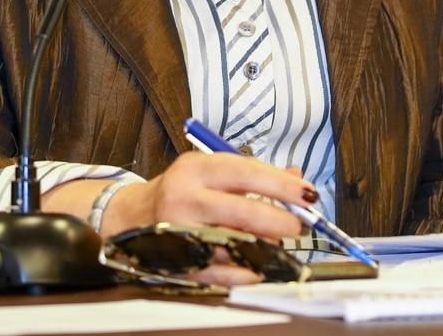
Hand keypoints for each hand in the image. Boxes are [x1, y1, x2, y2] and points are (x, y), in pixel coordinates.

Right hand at [103, 152, 311, 286]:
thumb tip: (297, 178)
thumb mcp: (212, 168)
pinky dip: (247, 271)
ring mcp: (181, 233)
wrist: (135, 215)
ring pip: (235, 245)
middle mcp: (185, 199)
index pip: (245, 172)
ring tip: (278, 243)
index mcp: (195, 169)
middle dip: (279, 220)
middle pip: (242, 212)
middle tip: (299, 225)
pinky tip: (260, 266)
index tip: (307, 194)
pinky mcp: (182, 263)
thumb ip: (254, 172)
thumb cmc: (183, 188)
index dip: (280, 185)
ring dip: (266, 247)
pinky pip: (223, 273)